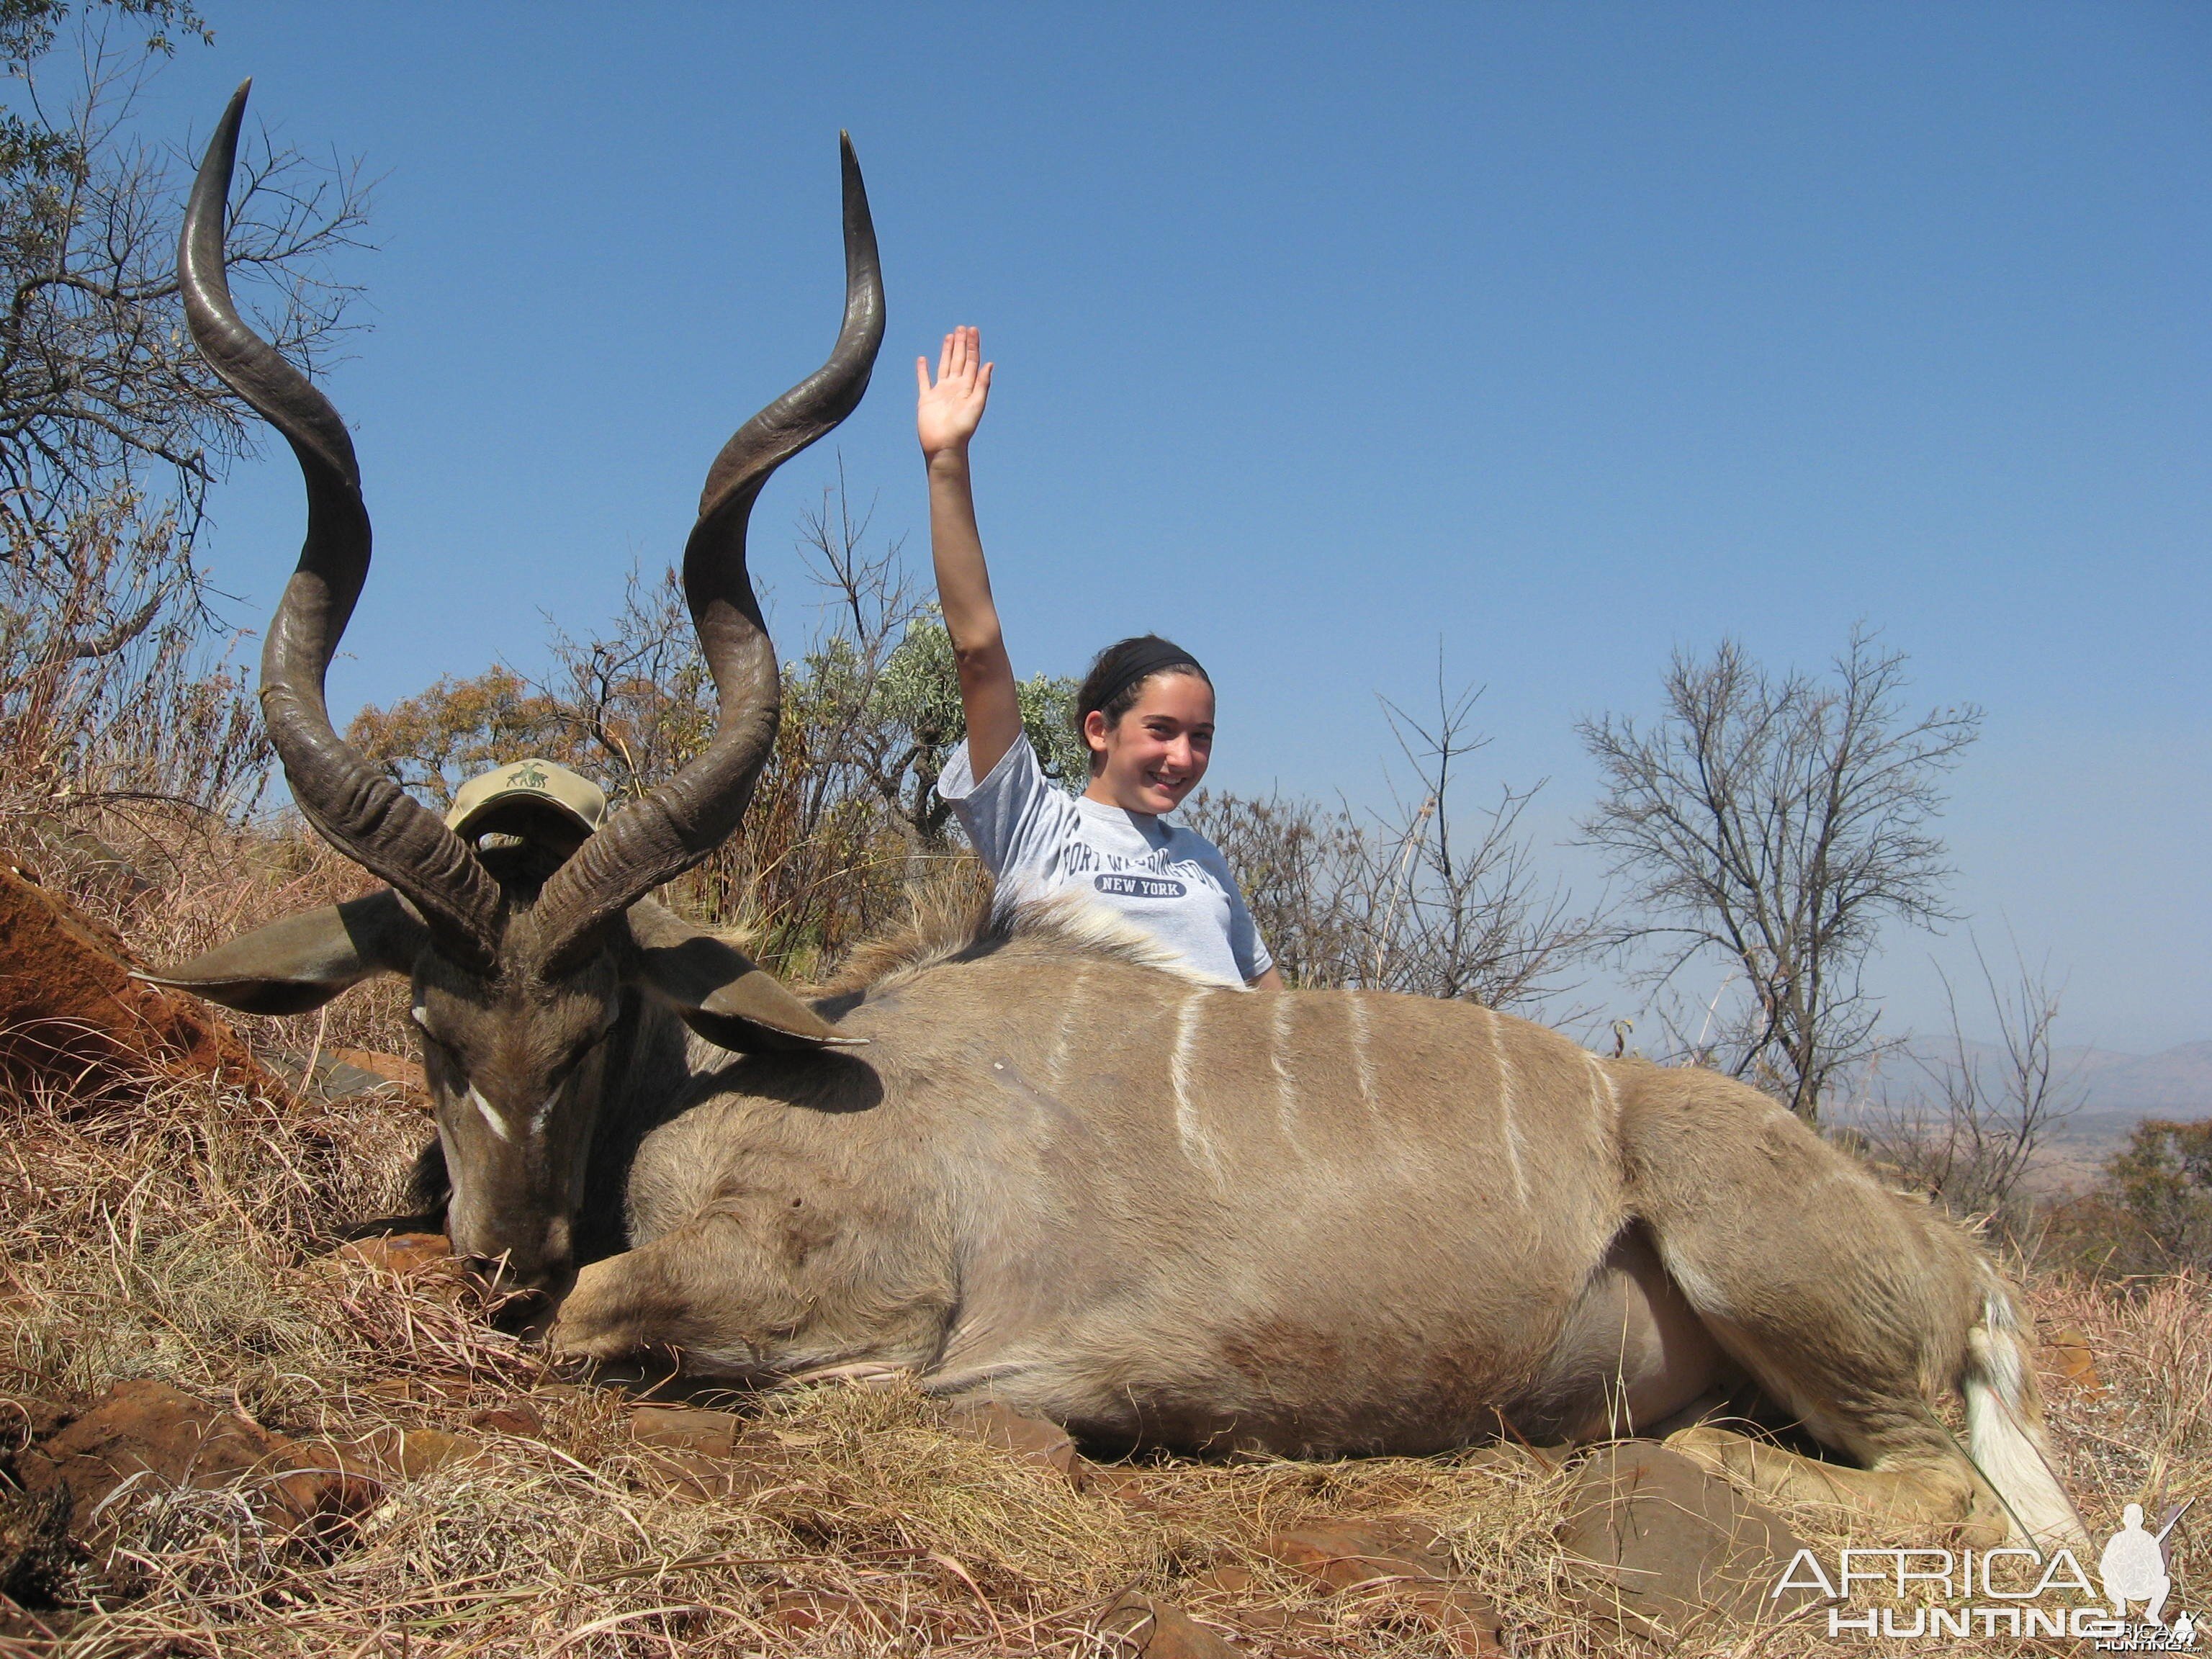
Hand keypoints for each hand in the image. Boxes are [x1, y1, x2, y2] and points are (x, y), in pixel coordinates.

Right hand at [917, 326, 993, 459]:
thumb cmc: (962, 429)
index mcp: (968, 388)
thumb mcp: (976, 405)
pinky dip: (923, 370)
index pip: (972, 361)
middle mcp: (955, 387)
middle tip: (962, 327)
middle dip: (961, 344)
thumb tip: (989, 363)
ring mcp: (940, 392)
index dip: (972, 346)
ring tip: (949, 336)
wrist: (944, 446)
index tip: (972, 331)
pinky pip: (924, 381)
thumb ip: (982, 384)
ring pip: (944, 366)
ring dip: (947, 351)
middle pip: (959, 360)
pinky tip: (923, 359)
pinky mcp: (926, 399)